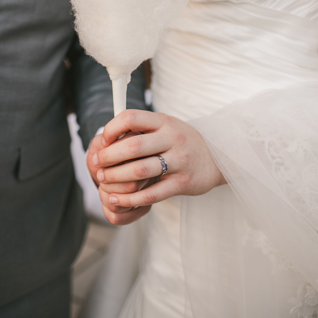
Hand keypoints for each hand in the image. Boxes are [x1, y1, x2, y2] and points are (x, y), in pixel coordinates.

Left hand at [91, 110, 225, 224]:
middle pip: (133, 145)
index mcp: (165, 121)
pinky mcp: (183, 183)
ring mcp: (180, 161)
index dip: (112, 129)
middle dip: (108, 157)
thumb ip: (142, 130)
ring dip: (116, 177)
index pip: (131, 117)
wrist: (219, 158)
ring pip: (140, 170)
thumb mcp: (167, 127)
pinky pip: (152, 193)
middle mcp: (173, 138)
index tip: (103, 141)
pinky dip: (130, 198)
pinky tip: (117, 199)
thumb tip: (105, 138)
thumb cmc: (183, 143)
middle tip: (97, 164)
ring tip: (103, 181)